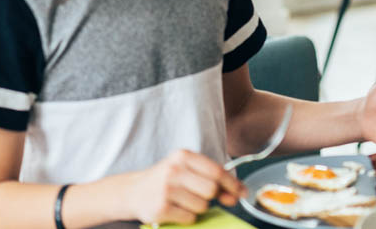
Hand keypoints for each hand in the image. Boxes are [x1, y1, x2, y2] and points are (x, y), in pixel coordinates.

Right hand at [127, 149, 246, 224]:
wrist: (133, 191)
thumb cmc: (167, 179)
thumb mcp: (186, 169)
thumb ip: (211, 177)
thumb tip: (236, 194)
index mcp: (183, 156)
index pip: (216, 170)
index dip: (232, 183)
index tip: (242, 192)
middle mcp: (174, 170)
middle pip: (211, 189)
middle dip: (213, 196)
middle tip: (203, 196)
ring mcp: (166, 190)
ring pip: (202, 206)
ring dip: (198, 207)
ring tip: (183, 201)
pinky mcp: (161, 209)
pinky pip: (190, 218)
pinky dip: (187, 217)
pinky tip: (176, 209)